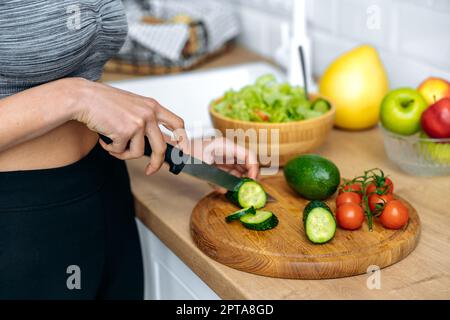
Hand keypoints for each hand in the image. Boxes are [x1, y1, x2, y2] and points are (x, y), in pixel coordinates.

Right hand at [72, 78, 188, 174]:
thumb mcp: (133, 106)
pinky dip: (111, 150)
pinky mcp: (125, 131)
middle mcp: (148, 114)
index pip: (177, 123)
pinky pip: (121, 151)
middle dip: (156, 163)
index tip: (182, 151)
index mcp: (153, 106)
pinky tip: (104, 139)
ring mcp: (138, 123)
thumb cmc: (104, 102)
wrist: (83, 97)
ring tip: (112, 145)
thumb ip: (146, 119)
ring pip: (138, 152)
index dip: (182, 139)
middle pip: (161, 147)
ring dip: (124, 154)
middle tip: (150, 171)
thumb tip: (156, 143)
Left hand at [189, 137, 258, 192]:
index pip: (248, 155)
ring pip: (238, 170)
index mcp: (226, 146)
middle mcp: (227, 150)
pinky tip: (225, 189)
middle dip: (248, 177)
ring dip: (238, 181)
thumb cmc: (187, 156)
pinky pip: (228, 173)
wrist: (175, 154)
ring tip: (236, 191)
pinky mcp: (218, 164)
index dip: (254, 168)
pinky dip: (229, 182)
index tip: (253, 181)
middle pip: (246, 163)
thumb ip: (217, 179)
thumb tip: (226, 190)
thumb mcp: (203, 168)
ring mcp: (223, 157)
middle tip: (248, 190)